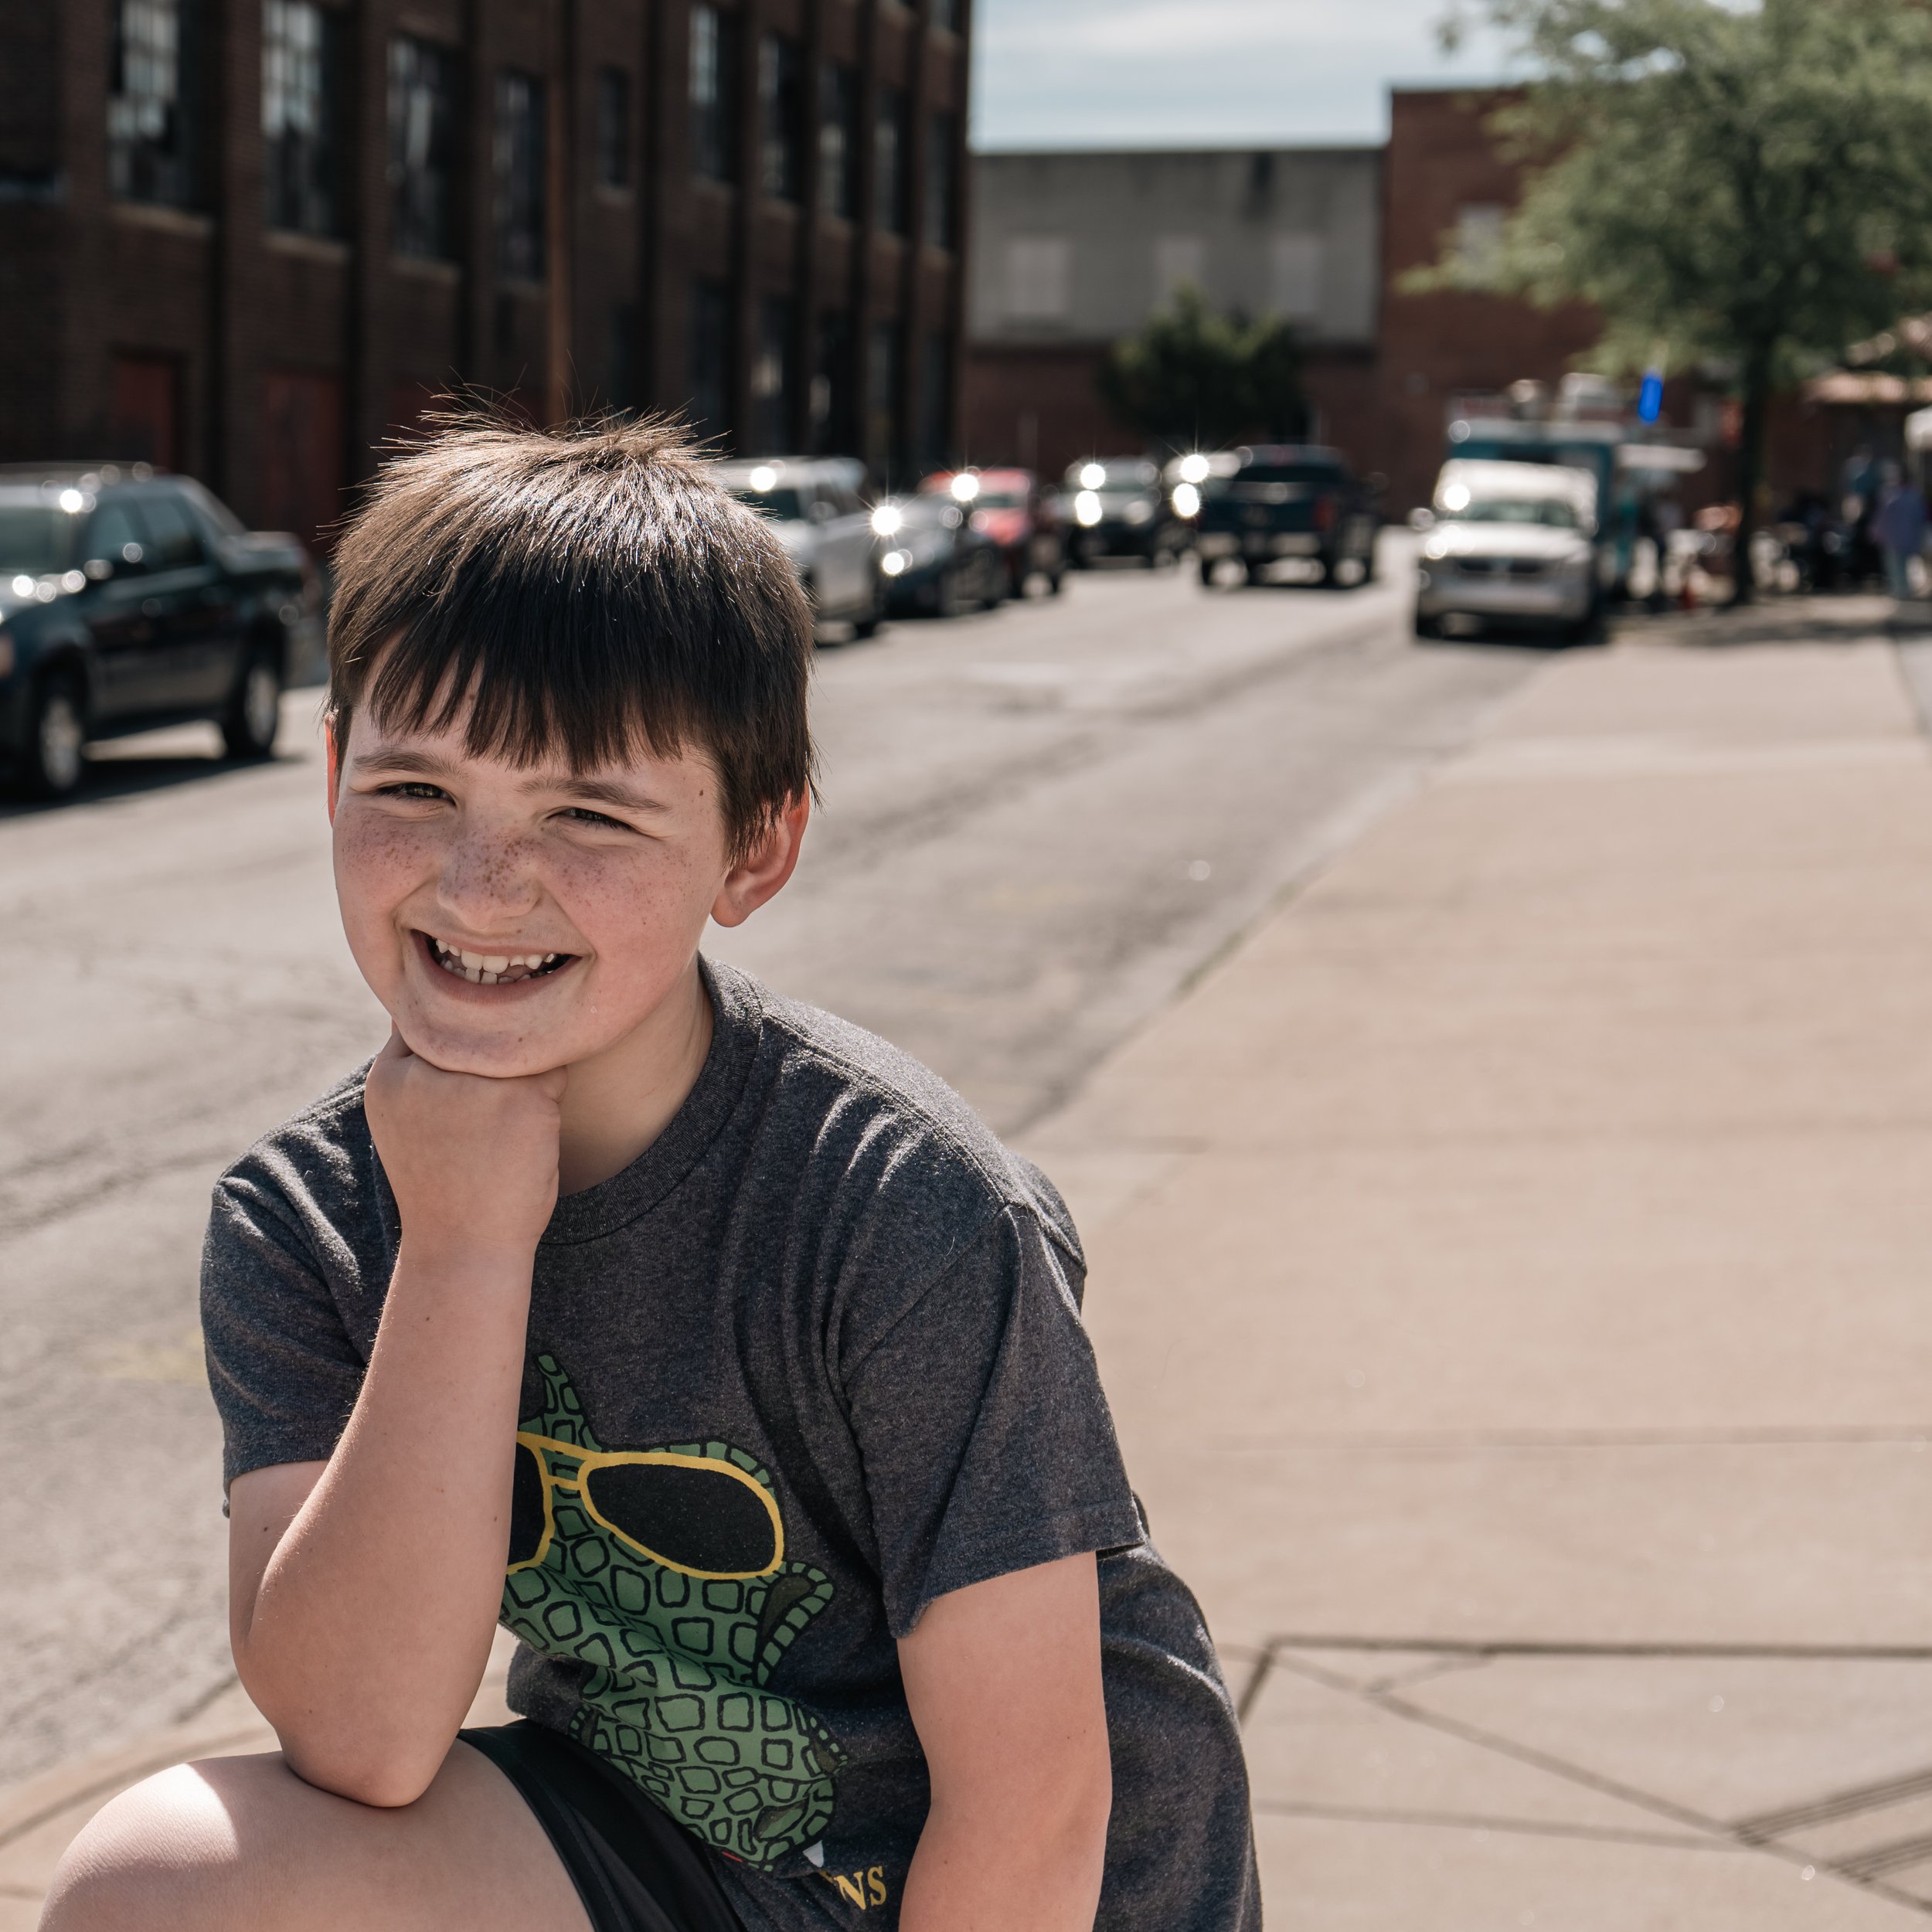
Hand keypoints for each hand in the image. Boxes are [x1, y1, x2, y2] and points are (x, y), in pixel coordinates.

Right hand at [363, 1029, 566, 1268]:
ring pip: (519, 1043)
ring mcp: (476, 1081)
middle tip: (488, 1111)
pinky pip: (553, 1070)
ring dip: (523, 1074)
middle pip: (480, 1024)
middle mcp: (426, 1071)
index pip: (429, 1016)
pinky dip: (548, 1098)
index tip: (466, 1072)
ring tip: (505, 1128)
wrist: (463, 1248)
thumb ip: (413, 1064)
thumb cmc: (440, 1183)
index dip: (458, 1036)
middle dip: (492, 1053)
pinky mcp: (523, 1096)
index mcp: (388, 1076)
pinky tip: (526, 1137)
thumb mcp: (402, 1118)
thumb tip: (440, 1007)